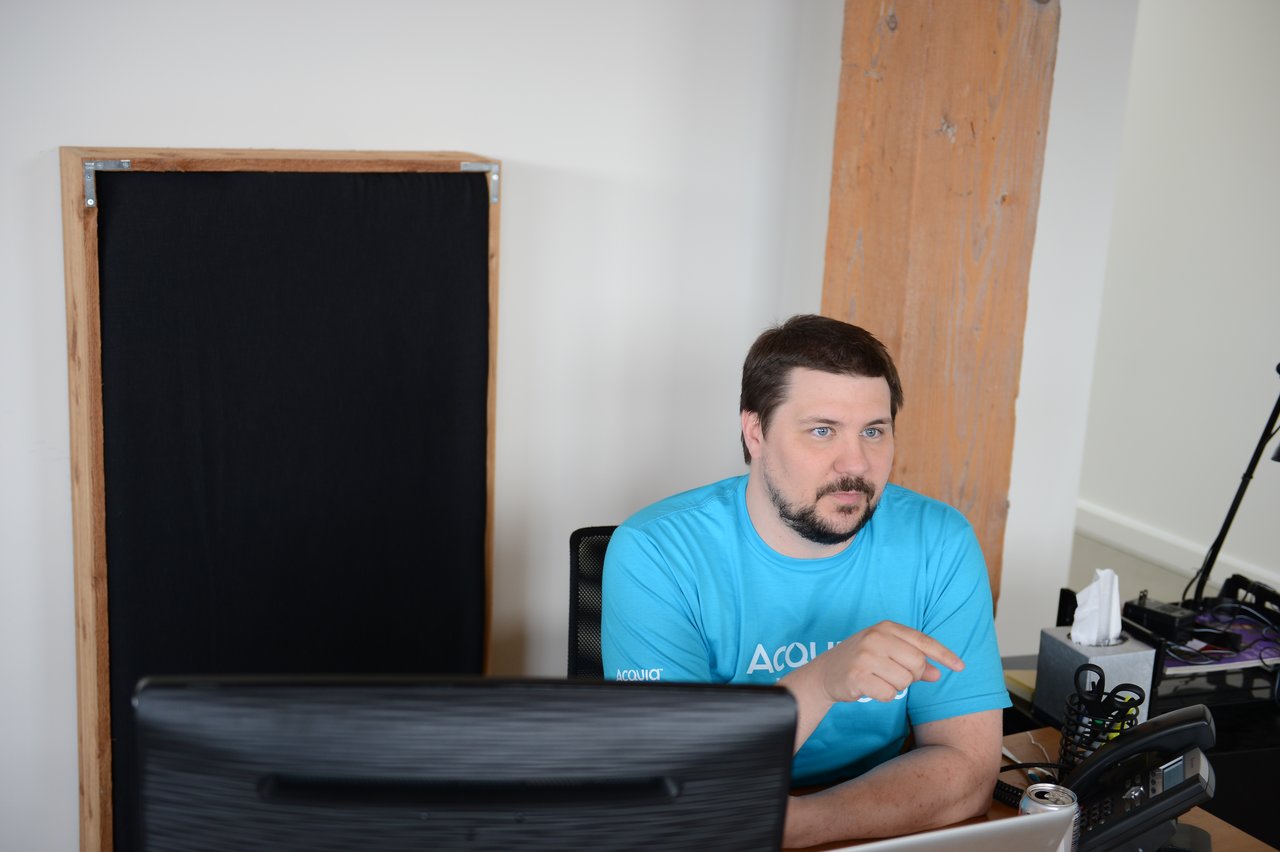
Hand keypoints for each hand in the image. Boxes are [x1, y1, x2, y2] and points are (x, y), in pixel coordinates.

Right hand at [811, 620, 963, 703]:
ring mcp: (865, 656)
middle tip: (895, 676)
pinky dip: (884, 696)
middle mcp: (876, 637)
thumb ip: (914, 661)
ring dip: (896, 687)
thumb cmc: (862, 661)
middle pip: (917, 663)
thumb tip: (938, 673)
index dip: (944, 655)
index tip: (960, 667)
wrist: (825, 673)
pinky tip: (870, 688)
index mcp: (886, 627)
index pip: (923, 641)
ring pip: (904, 681)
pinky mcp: (857, 676)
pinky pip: (889, 694)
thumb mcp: (887, 653)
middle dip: (912, 676)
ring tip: (879, 680)